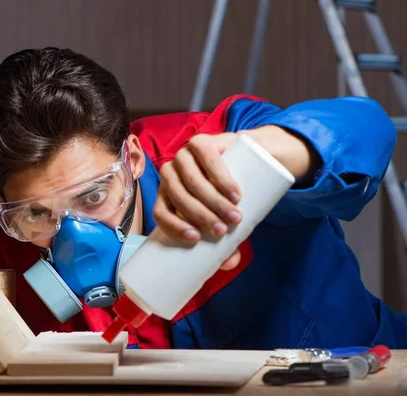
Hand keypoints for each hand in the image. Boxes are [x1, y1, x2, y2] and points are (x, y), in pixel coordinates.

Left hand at [153, 133, 242, 269]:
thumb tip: (228, 264)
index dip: (174, 226)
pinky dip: (221, 178)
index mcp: (167, 194)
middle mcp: (170, 173)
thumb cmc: (227, 194)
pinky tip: (233, 193)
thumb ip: (226, 240)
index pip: (161, 212)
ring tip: (234, 216)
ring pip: (192, 181)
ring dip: (213, 201)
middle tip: (223, 231)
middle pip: (178, 197)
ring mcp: (184, 155)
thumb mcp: (224, 216)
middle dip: (201, 216)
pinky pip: (208, 160)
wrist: (246, 159)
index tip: (196, 240)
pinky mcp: (202, 143)